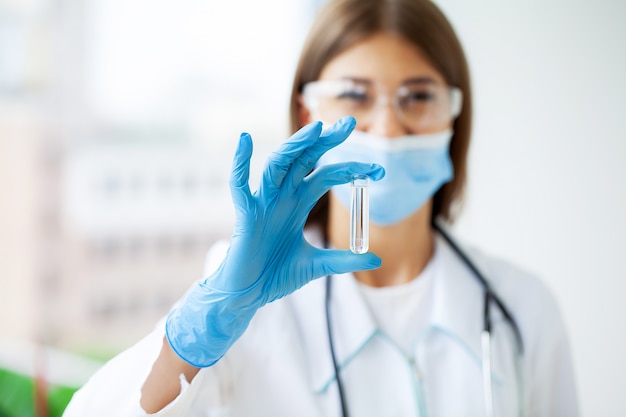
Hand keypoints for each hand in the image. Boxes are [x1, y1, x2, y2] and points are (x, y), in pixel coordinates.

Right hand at [166, 116, 384, 366]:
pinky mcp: (245, 214)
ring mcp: (263, 202)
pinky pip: (240, 184)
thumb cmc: (276, 276)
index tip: (378, 168)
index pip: (327, 175)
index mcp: (299, 203)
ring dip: (295, 146)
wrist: (249, 296)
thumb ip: (344, 260)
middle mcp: (282, 196)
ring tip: (316, 129)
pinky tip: (245, 139)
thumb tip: (378, 257)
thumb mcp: (316, 266)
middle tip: (349, 123)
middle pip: (304, 159)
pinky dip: (240, 162)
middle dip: (325, 141)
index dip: (351, 169)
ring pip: (278, 165)